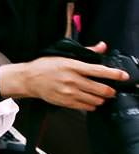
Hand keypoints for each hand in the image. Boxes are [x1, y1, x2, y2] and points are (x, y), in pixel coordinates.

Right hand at [10, 44, 127, 110]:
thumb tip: (102, 46)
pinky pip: (87, 107)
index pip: (99, 71)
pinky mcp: (66, 102)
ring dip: (101, 98)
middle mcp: (72, 80)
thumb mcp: (63, 55)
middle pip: (102, 89)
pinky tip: (89, 99)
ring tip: (98, 94)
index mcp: (72, 66)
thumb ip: (86, 51)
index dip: (114, 74)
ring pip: (97, 100)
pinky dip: (92, 104)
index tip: (123, 76)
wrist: (28, 79)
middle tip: (110, 89)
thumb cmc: (45, 66)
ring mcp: (69, 93)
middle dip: (110, 91)